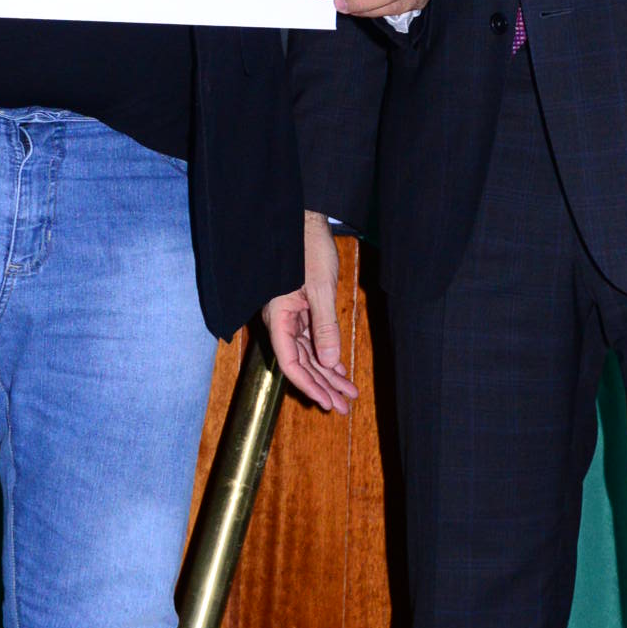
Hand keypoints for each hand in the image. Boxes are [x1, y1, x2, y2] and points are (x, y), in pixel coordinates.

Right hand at [262, 215, 355, 413]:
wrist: (306, 221)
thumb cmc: (308, 248)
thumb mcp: (320, 289)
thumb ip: (324, 327)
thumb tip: (329, 362)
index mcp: (279, 316)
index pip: (290, 361)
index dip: (307, 385)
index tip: (326, 401)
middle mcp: (282, 320)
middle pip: (300, 363)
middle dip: (322, 386)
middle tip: (343, 406)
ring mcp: (292, 317)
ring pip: (309, 355)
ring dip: (328, 375)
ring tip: (347, 394)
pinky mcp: (302, 310)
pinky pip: (313, 341)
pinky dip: (328, 356)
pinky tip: (340, 370)